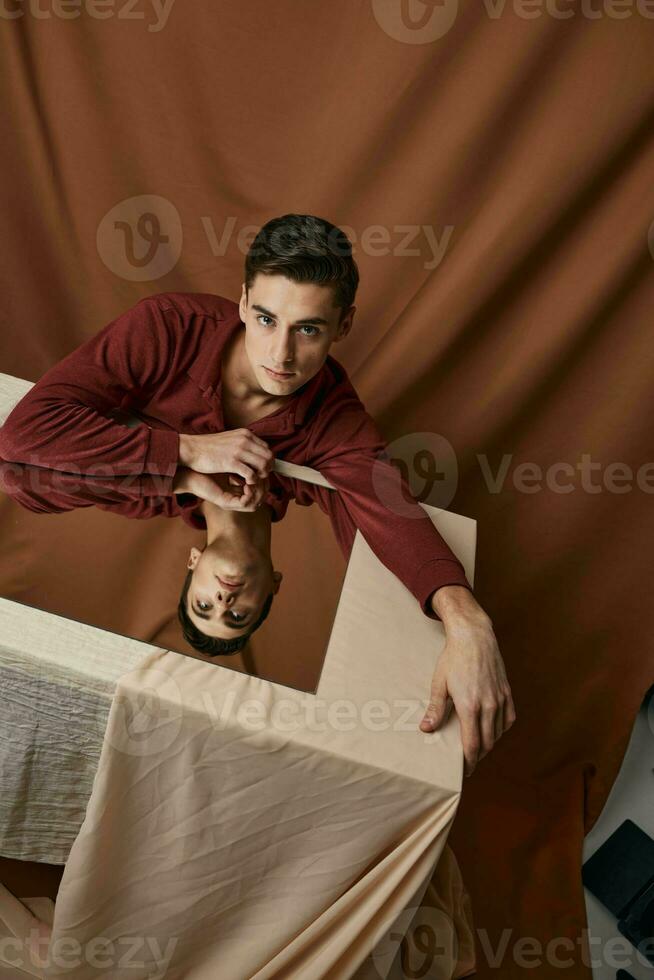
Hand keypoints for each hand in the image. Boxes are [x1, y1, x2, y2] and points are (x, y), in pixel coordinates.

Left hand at [173, 467, 268, 510]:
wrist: (189, 473)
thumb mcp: (227, 464)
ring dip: (260, 490)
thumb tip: (256, 453)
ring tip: (256, 475)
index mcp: (237, 490)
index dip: (265, 479)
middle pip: (261, 497)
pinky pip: (247, 503)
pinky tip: (248, 481)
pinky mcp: (226, 503)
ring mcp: (232, 502)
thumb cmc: (206, 466)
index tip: (263, 467)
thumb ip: (241, 463)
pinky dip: (251, 493)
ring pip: (256, 502)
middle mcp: (236, 499)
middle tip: (262, 471)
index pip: (260, 490)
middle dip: (265, 484)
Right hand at [178, 429, 272, 482]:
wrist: (191, 449)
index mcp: (245, 434)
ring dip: (261, 476)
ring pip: (264, 465)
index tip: (261, 469)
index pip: (267, 448)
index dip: (267, 461)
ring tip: (253, 481)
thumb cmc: (208, 447)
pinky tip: (246, 483)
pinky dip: (252, 481)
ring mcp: (238, 451)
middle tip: (259, 477)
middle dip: (268, 469)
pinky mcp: (231, 462)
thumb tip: (253, 452)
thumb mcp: (229, 439)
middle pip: (269, 457)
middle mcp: (245, 440)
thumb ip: (242, 443)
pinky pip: (251, 474)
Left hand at [420, 587, 515, 776]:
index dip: (469, 762)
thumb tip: (426, 729)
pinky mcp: (506, 692)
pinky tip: (493, 730)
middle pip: (487, 743)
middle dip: (478, 756)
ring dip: (489, 743)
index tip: (464, 771)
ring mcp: (500, 699)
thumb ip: (435, 709)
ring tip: (478, 747)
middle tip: (469, 763)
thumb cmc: (453, 658)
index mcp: (470, 706)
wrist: (474, 636)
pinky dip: (501, 728)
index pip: (472, 744)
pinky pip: (508, 718)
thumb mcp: (439, 683)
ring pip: (498, 732)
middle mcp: (488, 705)